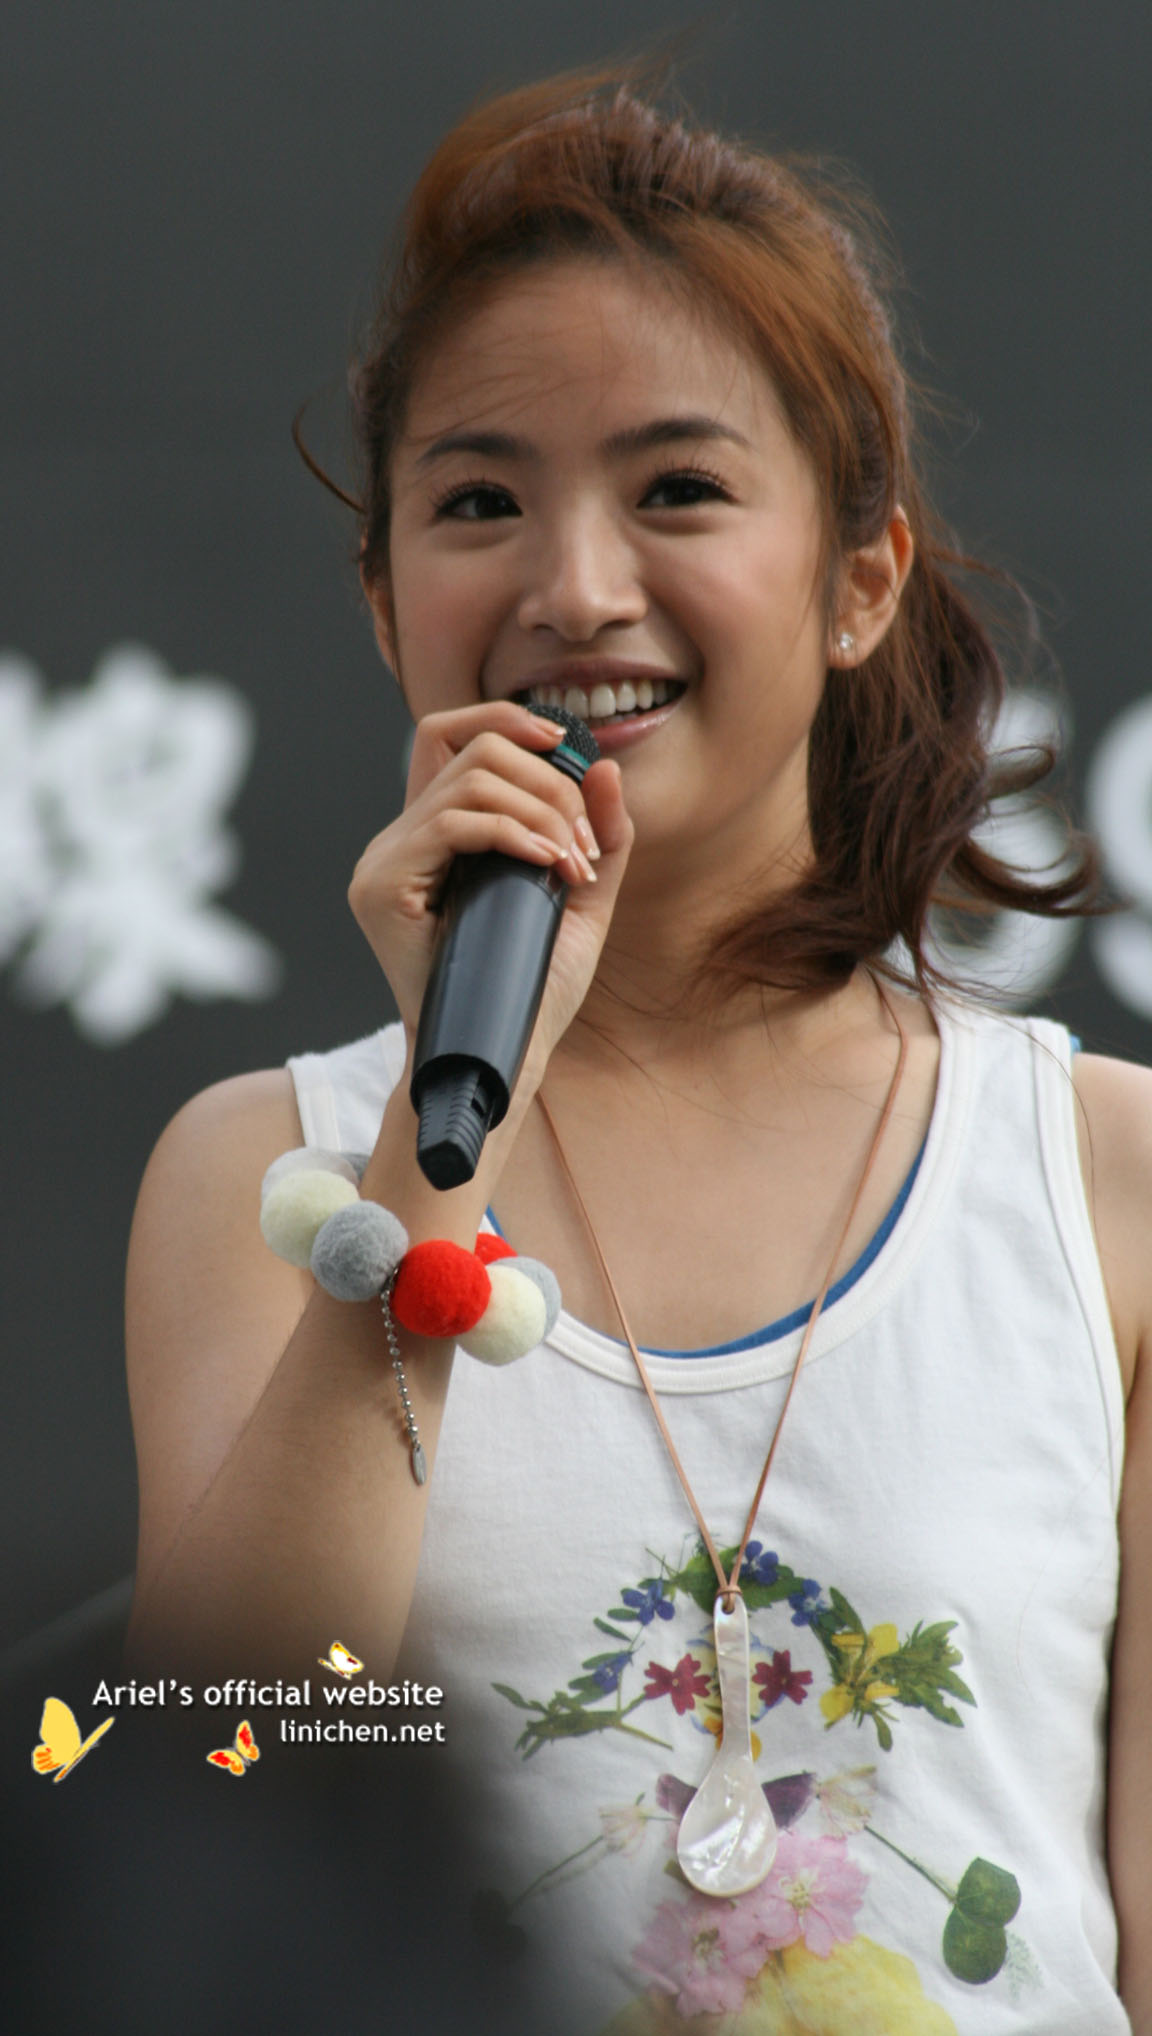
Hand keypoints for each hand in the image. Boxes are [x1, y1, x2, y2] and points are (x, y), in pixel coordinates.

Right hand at [349, 701, 632, 1064]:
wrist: (503, 1054)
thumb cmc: (534, 986)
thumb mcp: (579, 899)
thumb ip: (597, 837)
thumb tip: (603, 765)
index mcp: (433, 836)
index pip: (448, 733)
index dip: (505, 720)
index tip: (566, 748)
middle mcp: (399, 839)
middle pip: (472, 749)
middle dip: (548, 783)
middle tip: (583, 845)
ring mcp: (383, 862)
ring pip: (469, 780)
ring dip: (540, 812)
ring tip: (573, 864)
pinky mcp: (381, 888)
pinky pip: (452, 823)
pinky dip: (514, 833)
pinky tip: (549, 865)